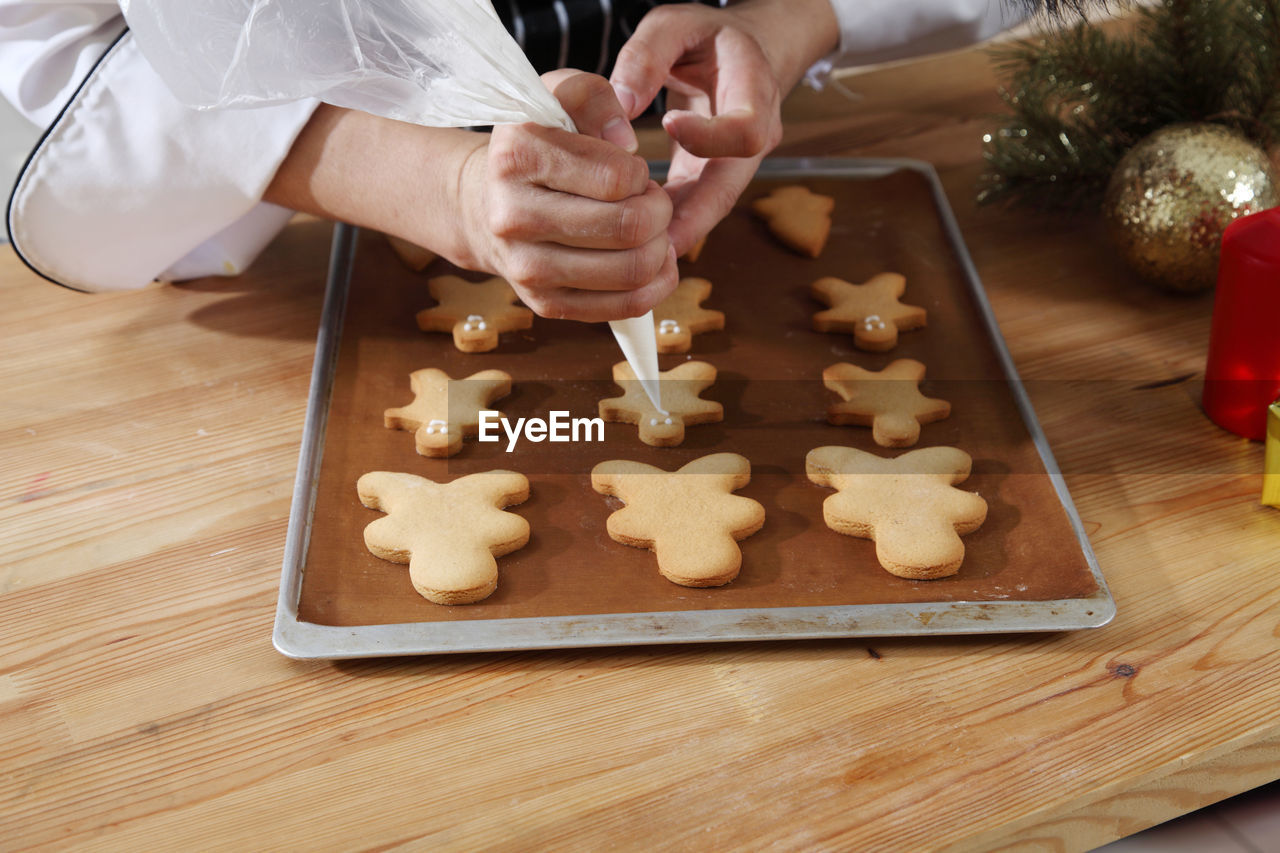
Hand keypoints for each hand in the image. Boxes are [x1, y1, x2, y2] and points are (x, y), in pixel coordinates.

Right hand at [457, 70, 677, 321]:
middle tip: (651, 202)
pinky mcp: (545, 304)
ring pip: (633, 271)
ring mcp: (527, 269)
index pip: (616, 178)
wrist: (485, 204)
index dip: (641, 174)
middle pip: (630, 227)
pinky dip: (656, 285)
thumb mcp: (557, 96)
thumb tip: (627, 144)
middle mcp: (514, 217)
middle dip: (659, 212)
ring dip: (662, 249)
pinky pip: (625, 306)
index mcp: (517, 157)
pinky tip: (655, 263)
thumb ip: (597, 97)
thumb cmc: (537, 146)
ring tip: (651, 230)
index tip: (632, 171)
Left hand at [609, 0, 838, 255]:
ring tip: (639, 256)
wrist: (740, 52)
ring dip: (678, 231)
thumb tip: (621, 104)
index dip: (710, 136)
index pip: (747, 129)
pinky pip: (697, 206)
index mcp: (755, 88)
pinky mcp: (715, 175)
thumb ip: (647, 55)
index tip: (670, 124)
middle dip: (693, 218)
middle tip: (653, 245)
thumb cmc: (706, 36)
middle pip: (730, 187)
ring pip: (712, 206)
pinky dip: (670, 224)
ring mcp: (739, 161)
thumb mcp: (675, 25)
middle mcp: (757, 133)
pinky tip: (639, 242)